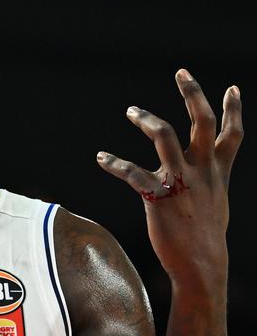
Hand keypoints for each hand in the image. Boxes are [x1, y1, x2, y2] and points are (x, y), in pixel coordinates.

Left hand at [97, 69, 242, 289]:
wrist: (201, 264)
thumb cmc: (206, 234)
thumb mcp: (217, 201)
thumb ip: (212, 179)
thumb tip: (209, 172)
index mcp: (218, 171)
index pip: (230, 134)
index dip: (233, 110)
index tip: (232, 87)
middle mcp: (202, 171)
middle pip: (202, 122)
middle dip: (193, 94)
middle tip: (181, 71)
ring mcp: (181, 181)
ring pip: (166, 137)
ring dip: (148, 119)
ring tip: (132, 111)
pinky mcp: (158, 196)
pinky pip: (133, 173)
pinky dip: (115, 163)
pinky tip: (102, 158)